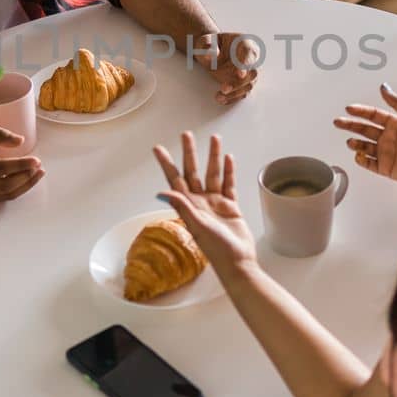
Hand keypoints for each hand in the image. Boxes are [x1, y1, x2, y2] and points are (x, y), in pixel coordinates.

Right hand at [0, 120, 42, 200]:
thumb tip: (19, 141)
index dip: (19, 165)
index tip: (36, 161)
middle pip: (3, 185)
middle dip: (25, 177)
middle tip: (38, 167)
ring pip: (4, 194)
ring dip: (24, 185)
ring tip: (38, 173)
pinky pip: (1, 197)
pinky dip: (17, 190)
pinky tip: (26, 180)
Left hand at [152, 131, 256, 281]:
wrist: (238, 261)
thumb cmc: (216, 248)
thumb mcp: (196, 226)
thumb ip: (182, 206)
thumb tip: (162, 192)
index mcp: (188, 206)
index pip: (175, 179)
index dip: (166, 164)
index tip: (158, 149)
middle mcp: (200, 202)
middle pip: (193, 172)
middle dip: (190, 153)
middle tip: (186, 135)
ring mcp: (215, 203)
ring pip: (213, 174)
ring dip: (213, 157)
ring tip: (215, 139)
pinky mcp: (231, 207)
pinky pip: (229, 185)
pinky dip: (229, 172)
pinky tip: (229, 159)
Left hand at [192, 31, 258, 104]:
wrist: (208, 53)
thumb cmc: (208, 45)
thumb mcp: (204, 42)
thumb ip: (207, 46)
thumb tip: (211, 54)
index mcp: (242, 42)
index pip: (249, 52)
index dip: (245, 64)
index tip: (240, 74)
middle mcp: (249, 57)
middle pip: (253, 72)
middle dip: (240, 83)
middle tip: (224, 88)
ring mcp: (248, 71)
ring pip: (249, 85)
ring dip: (235, 93)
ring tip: (219, 96)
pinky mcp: (244, 82)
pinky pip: (243, 92)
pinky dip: (233, 98)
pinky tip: (222, 99)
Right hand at [332, 83, 396, 186]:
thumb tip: (384, 87)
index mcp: (396, 124)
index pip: (374, 115)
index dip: (361, 111)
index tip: (349, 108)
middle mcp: (390, 138)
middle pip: (365, 129)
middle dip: (350, 125)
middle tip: (339, 122)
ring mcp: (387, 153)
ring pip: (365, 146)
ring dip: (356, 143)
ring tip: (350, 141)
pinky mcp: (387, 168)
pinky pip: (370, 164)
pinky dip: (362, 160)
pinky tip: (359, 155)